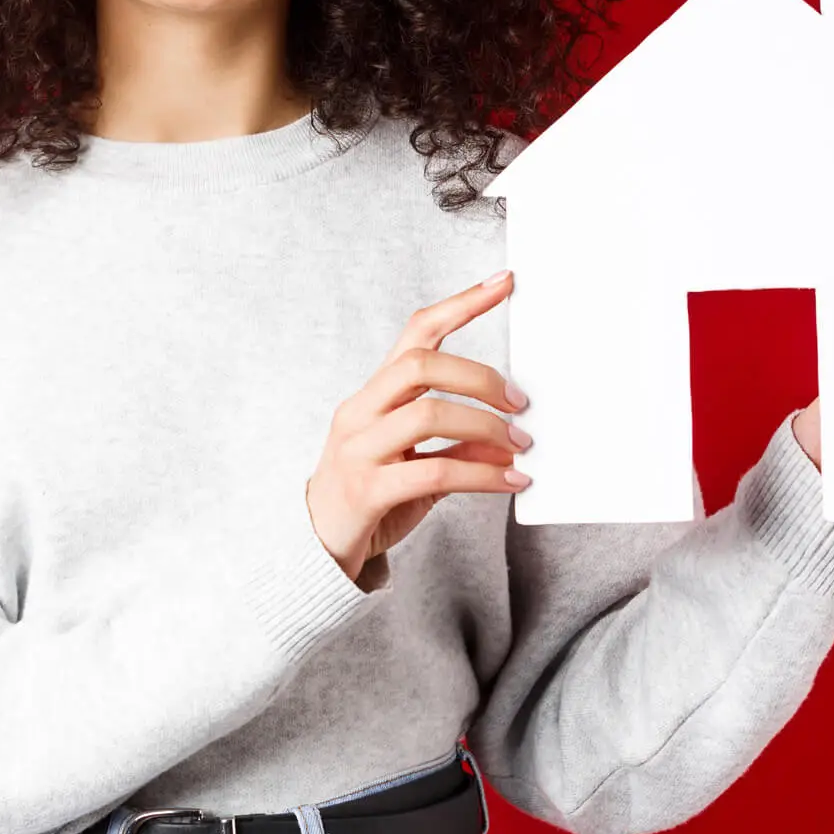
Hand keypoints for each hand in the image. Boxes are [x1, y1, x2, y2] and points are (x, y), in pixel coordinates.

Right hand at [304, 269, 531, 583]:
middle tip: (519, 403)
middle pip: (420, 364)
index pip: (415, 333)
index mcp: (372, 396)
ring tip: (519, 446)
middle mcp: (360, 413)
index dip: (460, 304)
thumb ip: (457, 447)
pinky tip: (510, 482)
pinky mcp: (368, 491)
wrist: (314, 550)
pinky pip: (434, 472)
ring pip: (428, 414)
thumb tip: (508, 438)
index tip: (503, 283)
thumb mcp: (415, 466)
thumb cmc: (368, 501)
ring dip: (486, 427)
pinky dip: (482, 475)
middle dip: (479, 377)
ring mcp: (359, 450)